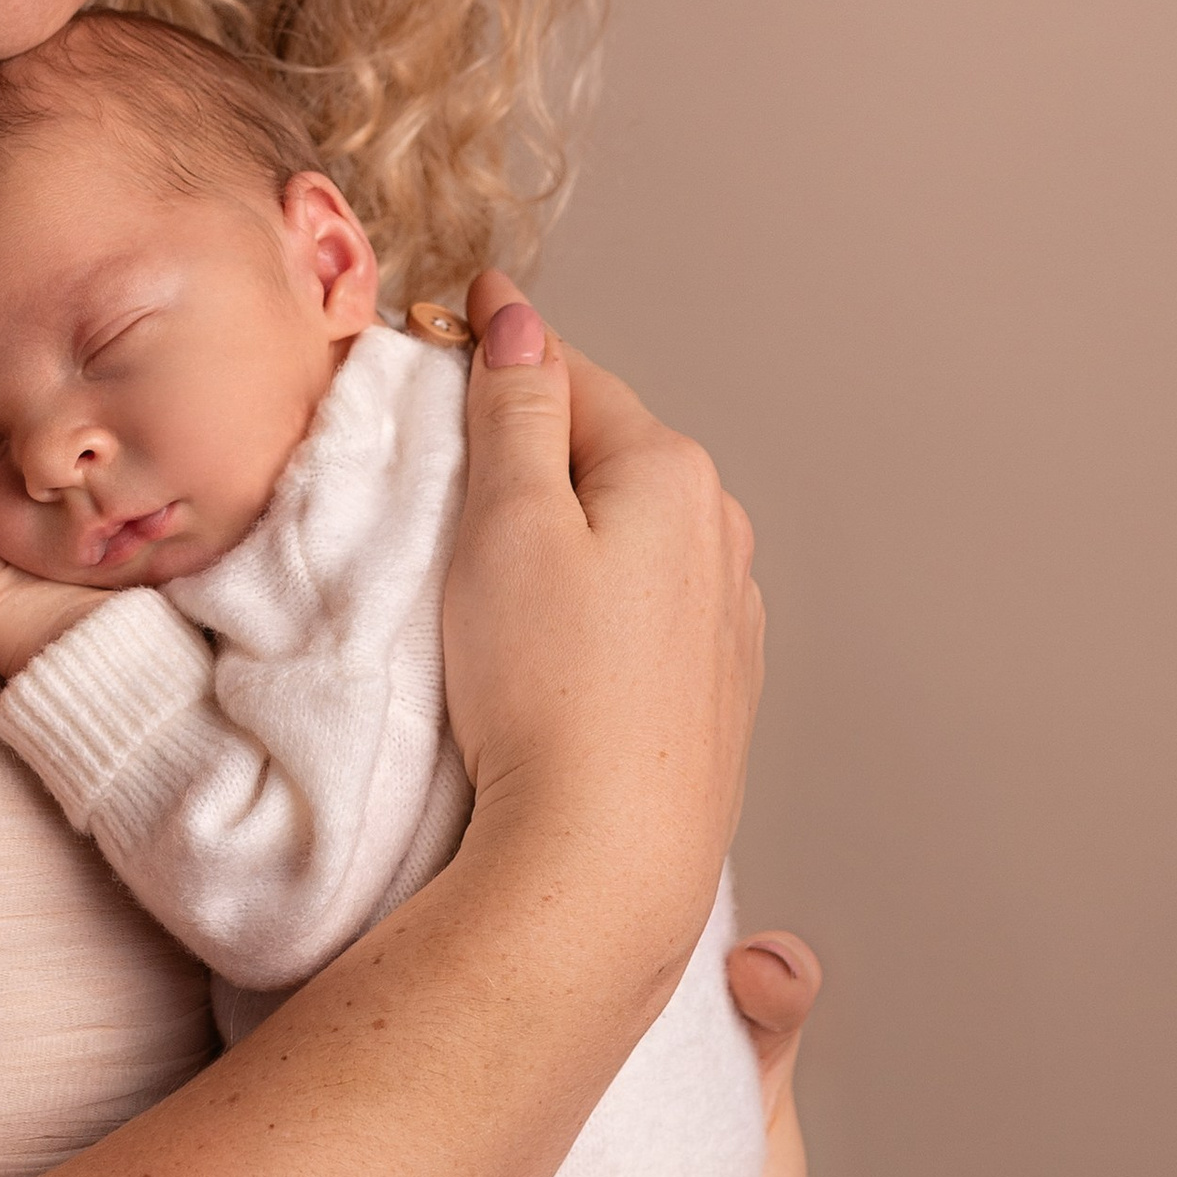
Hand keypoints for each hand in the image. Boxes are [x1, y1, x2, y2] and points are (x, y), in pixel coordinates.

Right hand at [445, 270, 764, 966]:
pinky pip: (647, 604)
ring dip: (575, 518)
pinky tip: (557, 635)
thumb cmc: (544, 688)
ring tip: (500, 554)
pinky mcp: (714, 690)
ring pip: (633, 530)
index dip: (501, 352)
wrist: (605, 857)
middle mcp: (720, 533)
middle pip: (609, 450)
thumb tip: (521, 320)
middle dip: (539, 436)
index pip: (572, 376)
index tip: (450, 322)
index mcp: (672, 472)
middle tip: (455, 447)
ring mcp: (726, 615)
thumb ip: (518, 411)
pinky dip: (600, 592)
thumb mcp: (508, 522)